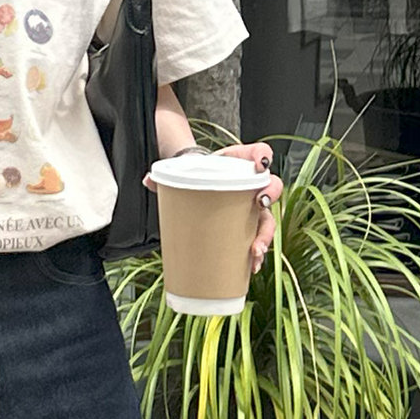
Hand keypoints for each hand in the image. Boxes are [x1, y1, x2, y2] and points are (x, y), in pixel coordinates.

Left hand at [143, 140, 283, 274]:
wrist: (197, 183)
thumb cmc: (198, 176)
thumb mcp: (185, 171)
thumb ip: (167, 175)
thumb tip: (149, 180)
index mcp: (240, 163)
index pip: (258, 152)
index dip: (262, 155)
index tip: (260, 164)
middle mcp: (252, 183)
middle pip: (271, 187)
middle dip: (268, 198)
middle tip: (259, 207)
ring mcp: (252, 205)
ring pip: (267, 218)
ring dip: (265, 236)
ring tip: (255, 253)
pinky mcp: (247, 225)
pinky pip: (257, 238)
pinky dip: (255, 253)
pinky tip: (251, 266)